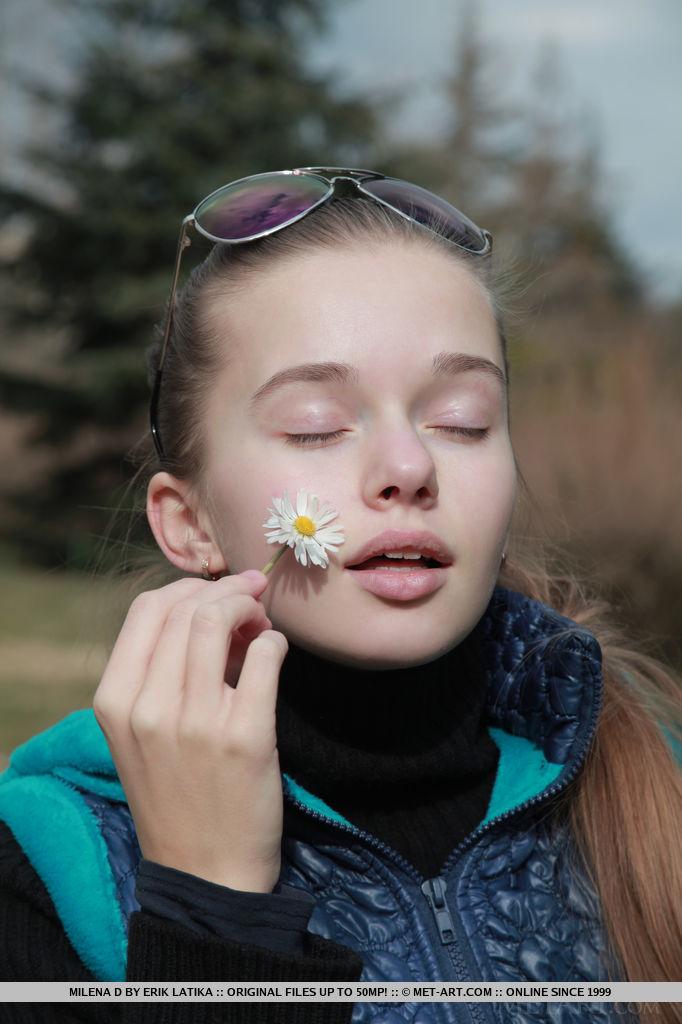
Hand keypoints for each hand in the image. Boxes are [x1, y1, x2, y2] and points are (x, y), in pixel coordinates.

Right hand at [92, 570, 287, 893]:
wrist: (206, 873)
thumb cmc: (176, 796)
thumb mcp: (142, 736)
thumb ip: (162, 674)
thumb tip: (211, 613)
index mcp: (115, 703)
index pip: (146, 610)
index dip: (186, 588)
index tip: (215, 592)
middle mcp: (149, 708)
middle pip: (186, 609)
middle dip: (227, 591)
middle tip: (252, 597)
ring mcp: (196, 722)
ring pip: (219, 622)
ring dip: (250, 609)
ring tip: (262, 624)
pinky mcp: (246, 736)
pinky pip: (264, 656)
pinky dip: (274, 642)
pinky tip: (274, 652)